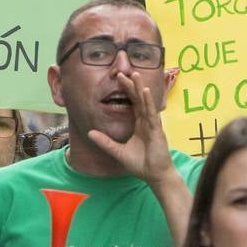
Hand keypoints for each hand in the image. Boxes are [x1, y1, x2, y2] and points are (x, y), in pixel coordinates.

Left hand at [88, 72, 173, 186]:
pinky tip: (145, 91)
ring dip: (140, 88)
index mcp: (139, 123)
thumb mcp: (118, 151)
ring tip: (135, 74)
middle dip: (131, 85)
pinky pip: (152, 113)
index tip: (118, 79)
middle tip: (122, 71)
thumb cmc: (141, 164)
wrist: (154, 175)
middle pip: (138, 99)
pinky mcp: (157, 130)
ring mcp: (152, 124)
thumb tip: (90, 133)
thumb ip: (105, 142)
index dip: (126, 91)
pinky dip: (149, 102)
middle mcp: (146, 121)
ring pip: (145, 102)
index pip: (132, 103)